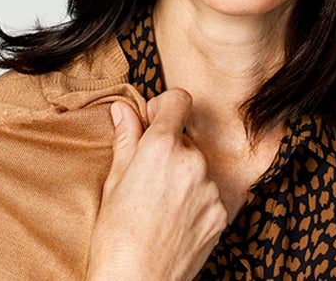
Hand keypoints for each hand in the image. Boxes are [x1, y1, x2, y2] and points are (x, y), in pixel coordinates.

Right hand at [87, 88, 227, 280]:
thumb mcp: (114, 181)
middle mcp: (193, 160)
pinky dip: (195, 200)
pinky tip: (174, 221)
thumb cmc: (116, 237)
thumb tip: (122, 108)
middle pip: (185, 137)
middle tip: (147, 179)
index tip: (153, 122)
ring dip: (183, 176)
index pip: (179, 99)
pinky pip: (209, 193)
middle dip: (169, 150)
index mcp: (162, 146)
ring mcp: (211, 187)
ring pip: (197, 166)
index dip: (164, 106)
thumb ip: (126, 137)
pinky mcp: (221, 212)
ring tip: (159, 206)